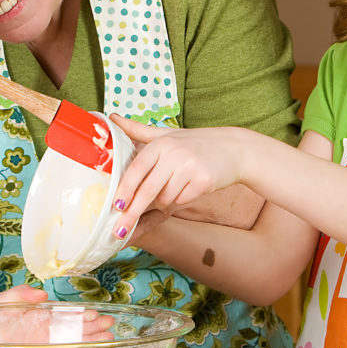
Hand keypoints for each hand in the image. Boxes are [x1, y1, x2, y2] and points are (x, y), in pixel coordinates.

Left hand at [0, 285, 114, 347]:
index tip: (96, 313)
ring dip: (88, 341)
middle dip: (91, 328)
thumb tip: (42, 295)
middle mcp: (39, 332)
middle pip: (70, 330)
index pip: (61, 315)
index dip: (78, 315)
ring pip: (68, 343)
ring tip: (108, 337)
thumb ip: (18, 296)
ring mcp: (37, 347)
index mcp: (32, 317)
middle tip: (111, 325)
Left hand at [110, 114, 249, 241]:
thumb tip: (112, 117)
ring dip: (163, 202)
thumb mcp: (166, 134)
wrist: (235, 149)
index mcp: (161, 143)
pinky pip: (182, 200)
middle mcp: (174, 153)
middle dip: (133, 212)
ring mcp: (190, 167)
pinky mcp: (204, 180)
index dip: (125, 189)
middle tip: (121, 229)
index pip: (136, 169)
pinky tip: (190, 187)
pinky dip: (181, 199)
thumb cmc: (195, 143)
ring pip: (165, 198)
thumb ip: (137, 130)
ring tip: (175, 188)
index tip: (115, 206)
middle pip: (148, 190)